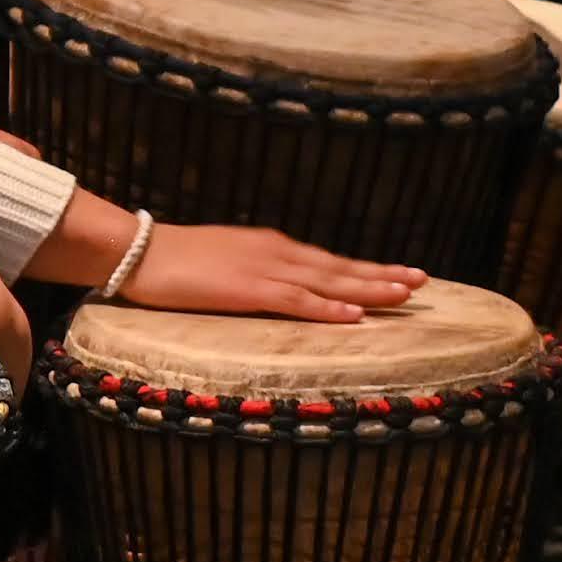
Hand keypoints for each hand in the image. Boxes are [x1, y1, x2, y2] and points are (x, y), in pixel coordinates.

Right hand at [119, 223, 423, 322]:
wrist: (138, 251)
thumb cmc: (174, 260)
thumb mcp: (225, 261)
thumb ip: (255, 272)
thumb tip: (279, 288)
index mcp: (271, 248)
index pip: (329, 261)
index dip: (366, 269)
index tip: (401, 274)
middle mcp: (276, 253)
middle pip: (340, 267)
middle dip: (382, 275)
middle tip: (423, 280)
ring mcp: (264, 270)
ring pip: (328, 280)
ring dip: (369, 287)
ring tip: (405, 293)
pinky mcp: (247, 289)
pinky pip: (296, 301)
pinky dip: (327, 307)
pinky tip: (353, 314)